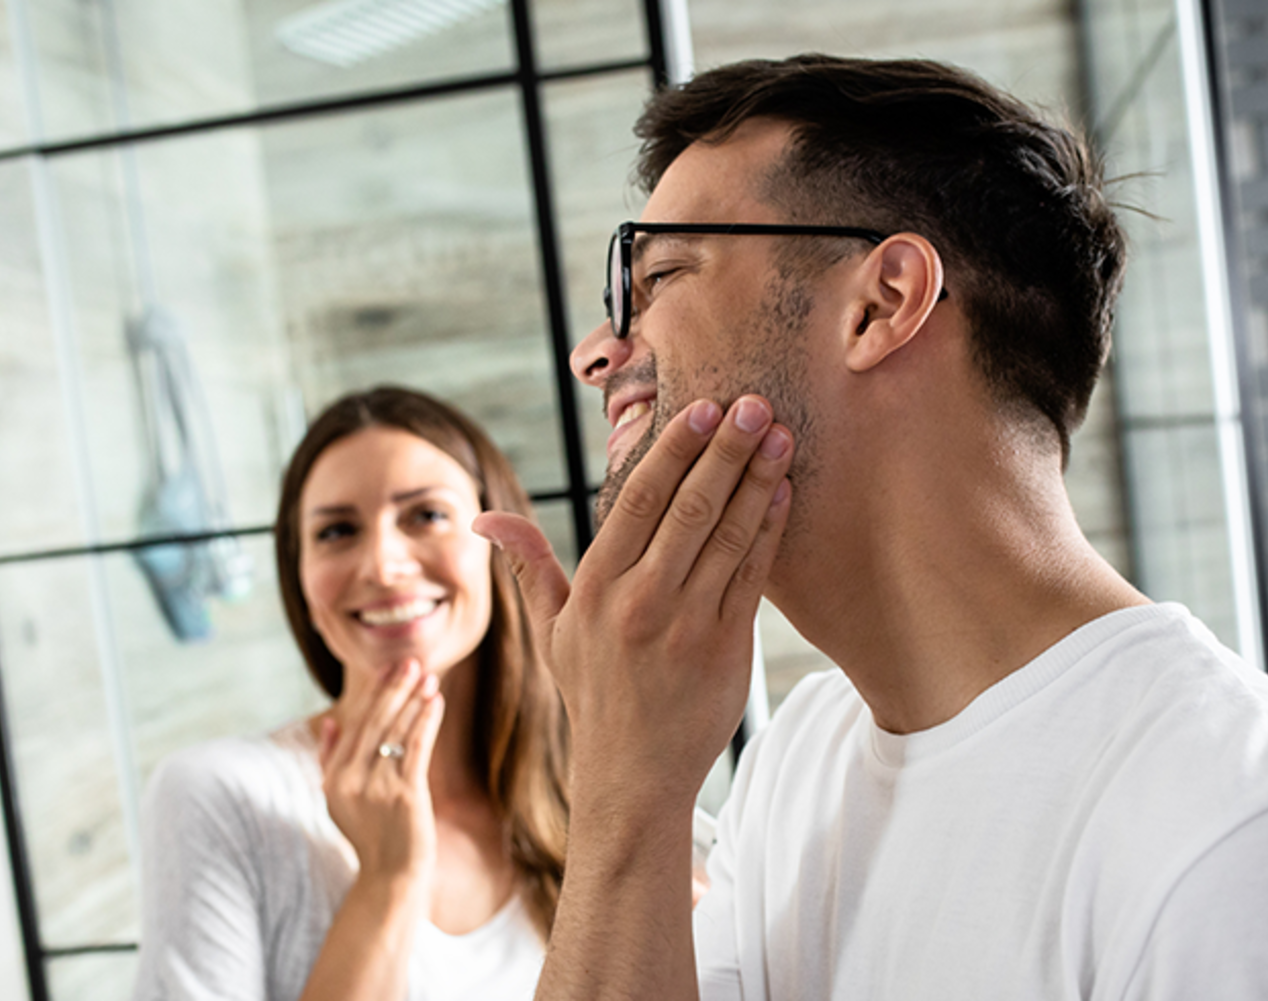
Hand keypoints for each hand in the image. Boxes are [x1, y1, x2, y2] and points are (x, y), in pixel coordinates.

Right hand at [314, 657, 445, 886]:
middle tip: (411, 662)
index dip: (373, 696)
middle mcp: (351, 780)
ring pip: (396, 732)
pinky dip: (426, 721)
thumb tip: (331, 721)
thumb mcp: (339, 801)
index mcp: (333, 779)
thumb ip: (330, 761)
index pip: (355, 726)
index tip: (388, 670)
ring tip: (429, 677)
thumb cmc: (370, 837)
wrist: (391, 876)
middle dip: (394, 689)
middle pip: (374, 723)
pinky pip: (415, 748)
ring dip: (414, 700)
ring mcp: (377, 787)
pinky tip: (436, 702)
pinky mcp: (405, 794)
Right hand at [474, 395, 792, 805]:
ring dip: (758, 479)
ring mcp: (685, 623)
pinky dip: (769, 529)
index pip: (638, 500)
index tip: (702, 408)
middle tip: (756, 404)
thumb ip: (530, 566)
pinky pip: (752, 574)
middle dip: (725, 449)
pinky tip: (783, 492)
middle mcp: (639, 600)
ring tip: (781, 436)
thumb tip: (484, 519)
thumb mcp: (554, 631)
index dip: (673, 450)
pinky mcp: (726, 646)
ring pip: (727, 534)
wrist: (632, 776)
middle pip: (689, 507)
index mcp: (595, 587)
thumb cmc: (595, 695)